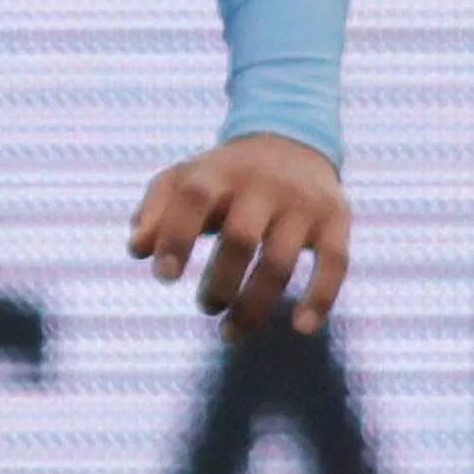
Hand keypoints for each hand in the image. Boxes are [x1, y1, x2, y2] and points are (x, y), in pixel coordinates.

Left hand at [131, 134, 348, 333]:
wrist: (292, 141)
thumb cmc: (223, 175)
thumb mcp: (183, 180)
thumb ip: (155, 211)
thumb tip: (137, 250)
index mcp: (219, 172)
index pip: (194, 199)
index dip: (176, 237)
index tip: (164, 277)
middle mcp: (264, 185)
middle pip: (240, 238)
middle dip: (220, 281)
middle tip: (206, 307)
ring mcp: (303, 203)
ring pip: (280, 261)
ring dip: (255, 304)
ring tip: (229, 332)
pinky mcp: (337, 219)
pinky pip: (335, 263)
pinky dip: (321, 297)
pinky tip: (302, 328)